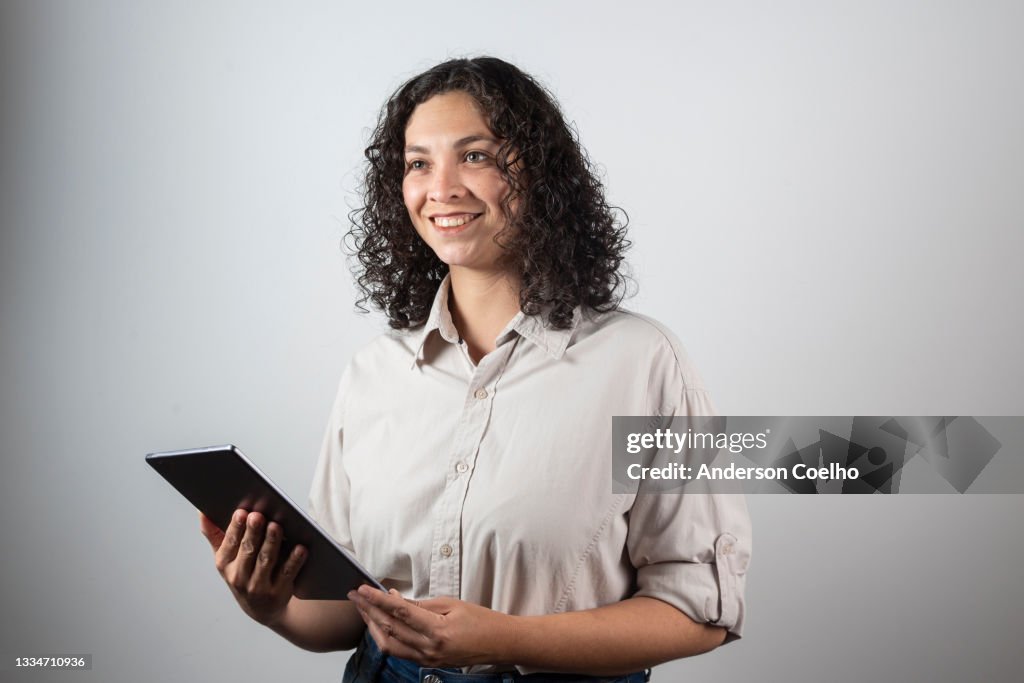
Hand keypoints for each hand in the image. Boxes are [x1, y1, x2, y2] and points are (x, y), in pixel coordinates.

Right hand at [199, 509, 306, 626]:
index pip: (230, 543)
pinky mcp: (278, 592)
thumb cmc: (243, 574)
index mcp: (225, 564)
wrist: (262, 609)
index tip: (241, 512)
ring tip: (276, 526)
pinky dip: (294, 561)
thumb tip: (203, 511)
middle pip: (248, 550)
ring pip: (266, 561)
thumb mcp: (226, 558)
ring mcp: (259, 586)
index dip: (235, 528)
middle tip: (258, 516)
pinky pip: (287, 574)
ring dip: (271, 543)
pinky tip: (300, 548)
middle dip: (253, 532)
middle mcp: (239, 576)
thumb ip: (215, 534)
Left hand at [347, 585, 514, 666]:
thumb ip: (422, 604)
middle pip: (390, 629)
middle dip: (369, 611)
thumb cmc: (482, 620)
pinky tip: (381, 624)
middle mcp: (429, 648)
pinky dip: (387, 637)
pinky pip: (399, 652)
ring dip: (373, 626)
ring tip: (364, 609)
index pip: (400, 612)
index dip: (379, 600)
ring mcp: (427, 659)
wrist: (500, 644)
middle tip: (356, 596)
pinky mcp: (428, 663)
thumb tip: (396, 599)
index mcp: (437, 631)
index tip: (364, 590)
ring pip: (389, 645)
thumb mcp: (453, 604)